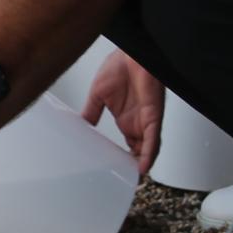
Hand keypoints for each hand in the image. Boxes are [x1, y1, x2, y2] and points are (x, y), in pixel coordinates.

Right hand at [86, 50, 165, 174]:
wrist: (132, 52)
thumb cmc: (120, 65)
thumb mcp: (98, 94)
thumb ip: (91, 111)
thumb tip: (79, 124)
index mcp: (125, 117)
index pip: (126, 143)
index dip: (123, 157)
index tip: (113, 169)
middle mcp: (137, 121)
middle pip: (138, 150)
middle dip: (132, 165)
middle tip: (122, 180)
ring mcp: (145, 120)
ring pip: (147, 148)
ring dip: (141, 163)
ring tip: (133, 180)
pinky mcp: (153, 116)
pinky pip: (153, 139)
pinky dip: (149, 154)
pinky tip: (143, 166)